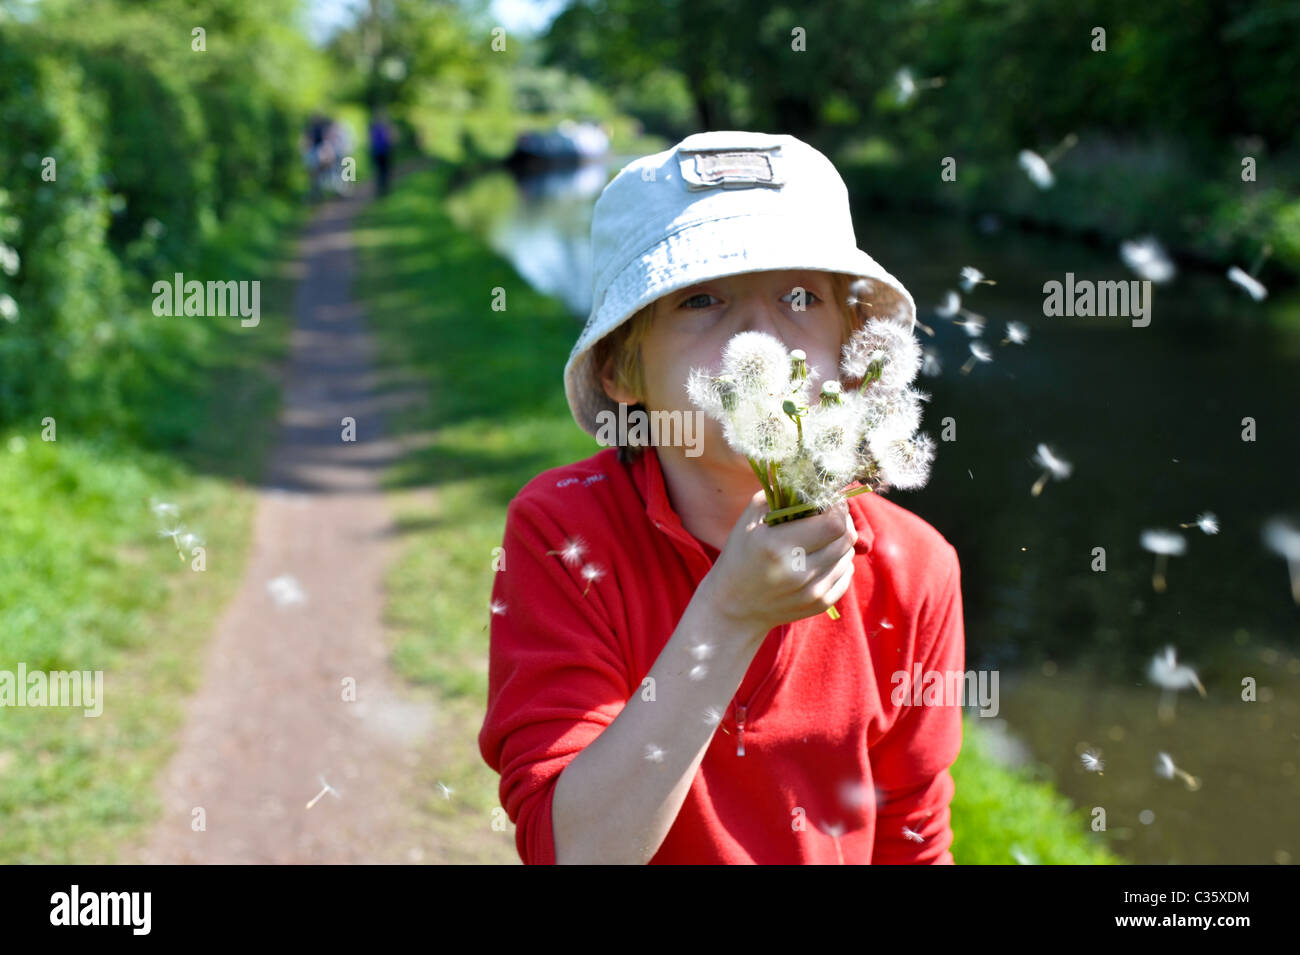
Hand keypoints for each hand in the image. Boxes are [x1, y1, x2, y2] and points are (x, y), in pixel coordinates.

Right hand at [698, 489, 857, 638]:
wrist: (733, 607)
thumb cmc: (740, 555)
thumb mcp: (750, 520)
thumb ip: (779, 493)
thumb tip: (812, 481)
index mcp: (778, 546)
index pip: (833, 523)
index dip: (838, 508)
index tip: (830, 502)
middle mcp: (798, 572)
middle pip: (845, 539)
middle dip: (843, 522)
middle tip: (829, 516)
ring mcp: (811, 592)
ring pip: (848, 557)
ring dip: (839, 542)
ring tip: (820, 539)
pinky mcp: (820, 605)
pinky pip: (846, 575)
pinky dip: (839, 563)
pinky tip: (820, 559)